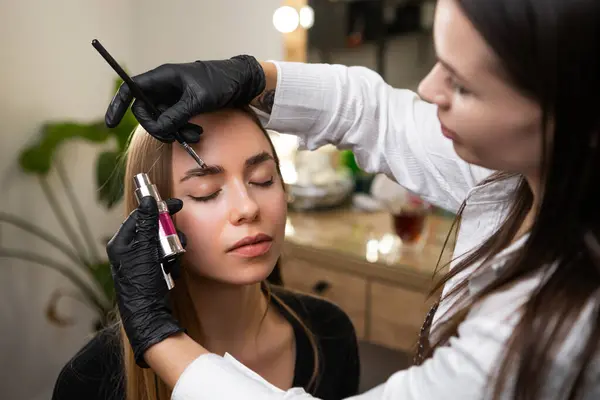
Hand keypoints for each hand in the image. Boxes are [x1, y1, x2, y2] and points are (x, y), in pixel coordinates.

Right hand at [105, 55, 265, 142]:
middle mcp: (164, 88)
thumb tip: (158, 128)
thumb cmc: (220, 82)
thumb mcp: (198, 99)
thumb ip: (176, 114)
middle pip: (146, 112)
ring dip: (174, 132)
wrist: (242, 83)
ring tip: (195, 135)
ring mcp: (173, 99)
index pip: (130, 90)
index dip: (117, 105)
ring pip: (162, 122)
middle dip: (158, 127)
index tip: (111, 123)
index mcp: (162, 77)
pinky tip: (198, 133)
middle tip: (173, 136)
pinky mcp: (183, 109)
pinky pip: (174, 124)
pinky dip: (183, 132)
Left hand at [106, 196, 186, 366]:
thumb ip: (147, 224)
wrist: (148, 316)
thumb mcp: (146, 251)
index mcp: (121, 244)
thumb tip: (147, 200)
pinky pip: (164, 257)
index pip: (140, 217)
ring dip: (172, 250)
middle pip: (153, 229)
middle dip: (168, 235)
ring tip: (172, 261)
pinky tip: (171, 271)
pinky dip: (171, 262)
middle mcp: (128, 251)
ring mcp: (139, 262)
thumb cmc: (142, 285)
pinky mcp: (149, 271)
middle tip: (177, 241)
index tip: (176, 205)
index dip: (158, 209)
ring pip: (161, 243)